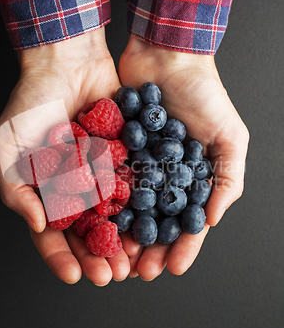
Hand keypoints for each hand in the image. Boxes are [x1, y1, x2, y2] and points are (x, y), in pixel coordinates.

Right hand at [0, 28, 129, 285]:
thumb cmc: (29, 103)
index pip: (52, 233)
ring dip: (123, 242)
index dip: (61, 256)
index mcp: (44, 192)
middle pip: (87, 233)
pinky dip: (142, 209)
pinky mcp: (124, 159)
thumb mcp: (7, 146)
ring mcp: (101, 176)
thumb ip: (16, 188)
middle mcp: (75, 190)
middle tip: (109, 275)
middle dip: (97, 256)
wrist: (67, 62)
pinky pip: (135, 188)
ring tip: (133, 262)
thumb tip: (37, 224)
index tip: (74, 275)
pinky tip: (150, 226)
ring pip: (114, 218)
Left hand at [118, 36, 248, 279]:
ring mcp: (138, 164)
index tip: (172, 269)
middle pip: (155, 222)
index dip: (182, 247)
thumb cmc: (204, 94)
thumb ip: (227, 178)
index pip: (188, 221)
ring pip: (128, 209)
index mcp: (193, 177)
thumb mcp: (230, 135)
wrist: (166, 55)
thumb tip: (212, 220)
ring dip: (122, 234)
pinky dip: (103, 204)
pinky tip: (97, 222)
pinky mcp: (115, 150)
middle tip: (137, 272)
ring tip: (115, 257)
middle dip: (148, 248)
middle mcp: (164, 175)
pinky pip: (108, 182)